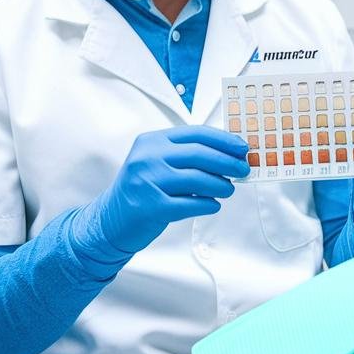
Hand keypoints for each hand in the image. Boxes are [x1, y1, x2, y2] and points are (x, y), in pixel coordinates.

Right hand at [72, 126, 249, 259]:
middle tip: (243, 169)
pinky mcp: (151, 207)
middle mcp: (147, 158)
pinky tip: (214, 205)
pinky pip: (190, 204)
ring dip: (221, 185)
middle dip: (228, 162)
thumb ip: (185, 156)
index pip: (195, 133)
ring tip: (229, 189)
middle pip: (200, 154)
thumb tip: (229, 155)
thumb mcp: (156, 163)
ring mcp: (147, 182)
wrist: (110, 220)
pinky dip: (208, 204)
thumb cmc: (141, 190)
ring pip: (198, 179)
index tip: (242, 148)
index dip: (223, 140)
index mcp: (151, 142)